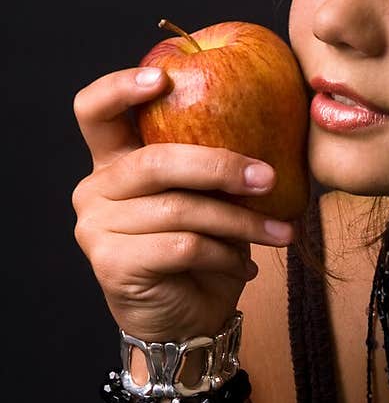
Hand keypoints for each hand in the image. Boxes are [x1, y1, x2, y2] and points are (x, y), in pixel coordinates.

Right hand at [71, 67, 293, 342]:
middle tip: (267, 177)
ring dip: (239, 222)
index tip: (165, 77)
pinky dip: (224, 255)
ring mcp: (96, 228)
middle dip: (219, 166)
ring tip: (279, 234)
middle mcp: (95, 189)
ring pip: (178, 209)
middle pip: (155, 161)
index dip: (121, 87)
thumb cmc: (203, 257)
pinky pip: (181, 246)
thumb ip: (215, 163)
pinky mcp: (111, 264)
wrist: (187, 325)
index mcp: (114, 163)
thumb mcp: (211, 201)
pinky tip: (246, 267)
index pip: (95, 111)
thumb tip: (273, 118)